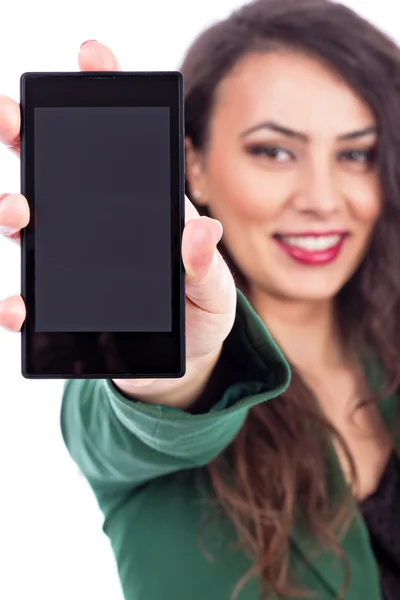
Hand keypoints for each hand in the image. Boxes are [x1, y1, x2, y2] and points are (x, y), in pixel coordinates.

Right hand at [0, 41, 236, 407]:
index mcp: (145, 213)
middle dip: (30, 135)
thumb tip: (200, 232)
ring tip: (19, 211)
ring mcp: (75, 265)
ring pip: (32, 225)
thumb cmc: (202, 316)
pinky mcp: (63, 308)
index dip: (105, 99)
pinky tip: (19, 308)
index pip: (124, 149)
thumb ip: (206, 268)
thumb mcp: (215, 293)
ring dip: (13, 208)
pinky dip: (15, 303)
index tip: (90, 56)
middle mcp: (102, 230)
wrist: (182, 361)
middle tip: (12, 115)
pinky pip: (30, 299)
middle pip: (58, 173)